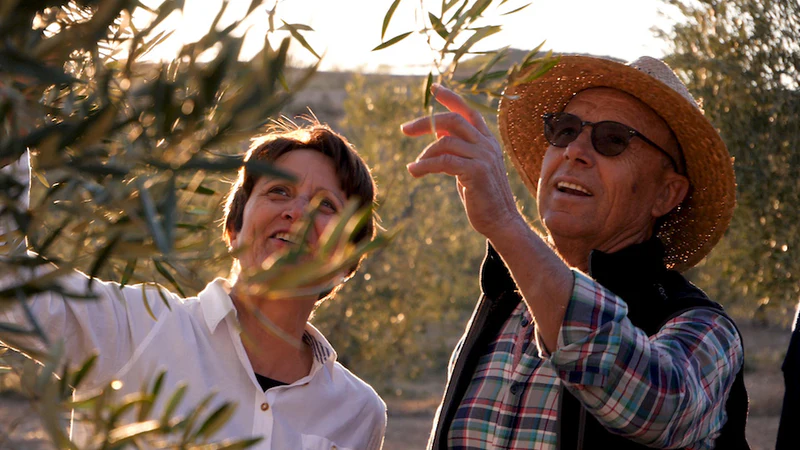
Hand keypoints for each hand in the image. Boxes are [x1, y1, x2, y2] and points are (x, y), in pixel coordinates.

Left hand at [401, 84, 521, 238]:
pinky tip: (414, 171)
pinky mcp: (476, 172)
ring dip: (425, 153)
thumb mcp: (469, 167)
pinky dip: (425, 165)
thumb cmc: (482, 197)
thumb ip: (458, 150)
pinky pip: (444, 161)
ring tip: (414, 167)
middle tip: (405, 129)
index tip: (434, 89)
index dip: (451, 98)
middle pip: (453, 120)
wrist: (500, 222)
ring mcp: (484, 157)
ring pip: (445, 142)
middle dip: (426, 122)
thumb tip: (438, 135)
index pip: (468, 111)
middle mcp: (487, 144)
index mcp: (487, 141)